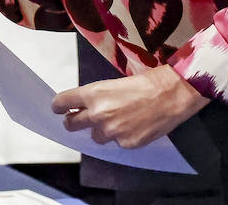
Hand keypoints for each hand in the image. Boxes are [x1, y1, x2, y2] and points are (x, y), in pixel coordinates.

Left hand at [52, 66, 208, 147]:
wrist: (170, 94)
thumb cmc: (145, 83)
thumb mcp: (113, 84)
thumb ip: (95, 96)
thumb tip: (84, 105)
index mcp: (93, 94)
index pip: (62, 102)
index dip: (58, 106)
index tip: (58, 108)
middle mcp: (98, 114)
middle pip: (71, 124)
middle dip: (72, 121)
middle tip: (75, 119)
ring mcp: (111, 131)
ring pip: (95, 136)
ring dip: (101, 130)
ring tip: (116, 120)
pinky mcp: (126, 144)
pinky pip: (116, 143)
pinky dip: (121, 136)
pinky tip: (132, 126)